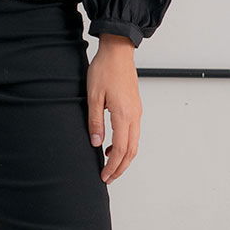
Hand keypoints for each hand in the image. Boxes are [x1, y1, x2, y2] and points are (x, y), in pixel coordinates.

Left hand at [87, 36, 141, 182]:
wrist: (118, 51)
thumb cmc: (105, 69)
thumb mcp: (93, 96)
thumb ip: (95, 121)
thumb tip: (96, 143)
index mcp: (123, 114)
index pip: (121, 149)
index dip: (113, 166)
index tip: (104, 176)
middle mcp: (134, 115)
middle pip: (131, 150)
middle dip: (121, 167)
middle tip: (108, 178)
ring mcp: (137, 111)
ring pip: (134, 143)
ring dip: (124, 157)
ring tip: (110, 166)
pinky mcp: (135, 107)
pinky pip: (134, 132)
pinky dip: (126, 145)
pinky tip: (112, 146)